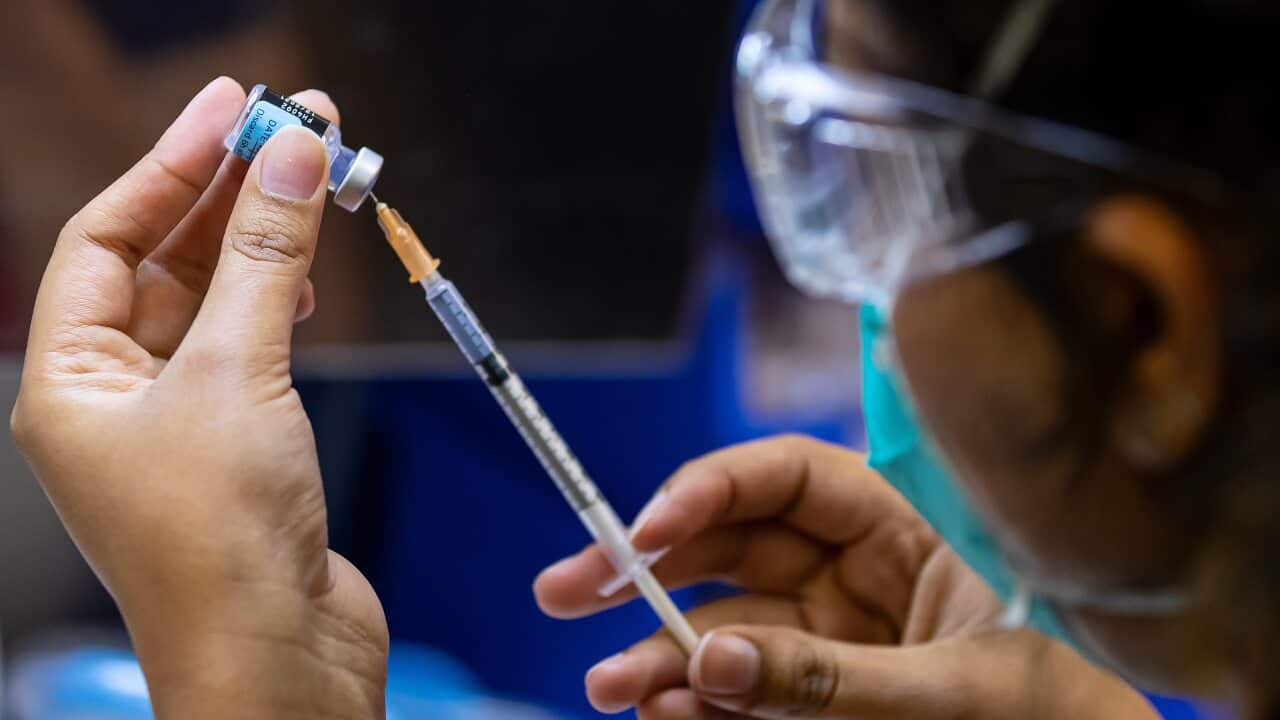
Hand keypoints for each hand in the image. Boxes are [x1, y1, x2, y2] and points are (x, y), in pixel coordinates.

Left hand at [10, 78, 386, 718]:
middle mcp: (115, 400)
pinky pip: (254, 346)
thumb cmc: (221, 548)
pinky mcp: (242, 446)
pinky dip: (284, 302)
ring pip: (215, 303)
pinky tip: (311, 275)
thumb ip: (265, 258)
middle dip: (229, 195)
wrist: (280, 661)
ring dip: (264, 244)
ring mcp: (180, 425)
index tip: (233, 111)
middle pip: (164, 263)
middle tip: (295, 131)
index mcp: (70, 385)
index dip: (170, 166)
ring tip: (315, 185)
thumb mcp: (237, 373)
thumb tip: (293, 159)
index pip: (106, 240)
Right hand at [534, 435, 1156, 718]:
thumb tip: (712, 662)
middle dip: (647, 567)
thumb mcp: (949, 695)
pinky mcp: (825, 689)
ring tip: (608, 685)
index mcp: (906, 527)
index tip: (641, 531)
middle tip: (567, 590)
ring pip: (728, 620)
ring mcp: (837, 631)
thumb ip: (832, 683)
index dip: (708, 489)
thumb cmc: (1058, 713)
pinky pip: (748, 681)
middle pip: (733, 544)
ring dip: (662, 650)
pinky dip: (702, 697)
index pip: (789, 477)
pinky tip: (661, 711)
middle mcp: (860, 568)